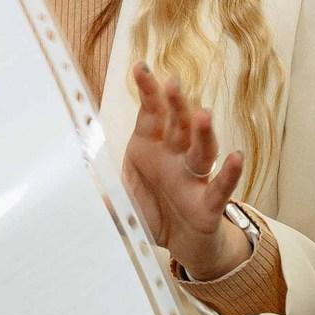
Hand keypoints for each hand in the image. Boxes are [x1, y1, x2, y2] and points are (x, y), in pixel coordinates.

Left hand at [120, 64, 249, 281]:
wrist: (182, 246)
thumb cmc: (154, 214)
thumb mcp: (121, 202)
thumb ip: (102, 195)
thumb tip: (79, 190)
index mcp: (150, 150)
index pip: (151, 116)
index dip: (148, 92)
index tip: (141, 68)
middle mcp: (174, 158)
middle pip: (178, 126)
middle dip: (175, 104)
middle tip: (172, 83)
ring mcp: (193, 179)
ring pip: (201, 150)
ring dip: (202, 132)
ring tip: (202, 115)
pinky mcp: (208, 204)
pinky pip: (220, 187)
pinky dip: (229, 173)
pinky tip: (235, 157)